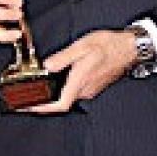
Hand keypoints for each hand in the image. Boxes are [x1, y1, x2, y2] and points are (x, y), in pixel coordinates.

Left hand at [22, 29, 138, 114]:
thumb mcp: (83, 46)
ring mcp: (90, 89)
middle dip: (43, 101)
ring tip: (38, 88)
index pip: (60, 104)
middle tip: (27, 97)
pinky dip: (62, 88)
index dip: (43, 109)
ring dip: (53, 95)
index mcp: (81, 80)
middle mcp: (86, 89)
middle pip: (61, 102)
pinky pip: (74, 91)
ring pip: (68, 96)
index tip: (28, 107)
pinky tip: (56, 80)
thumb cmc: (109, 45)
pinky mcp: (93, 85)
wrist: (129, 48)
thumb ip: (63, 57)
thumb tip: (47, 66)